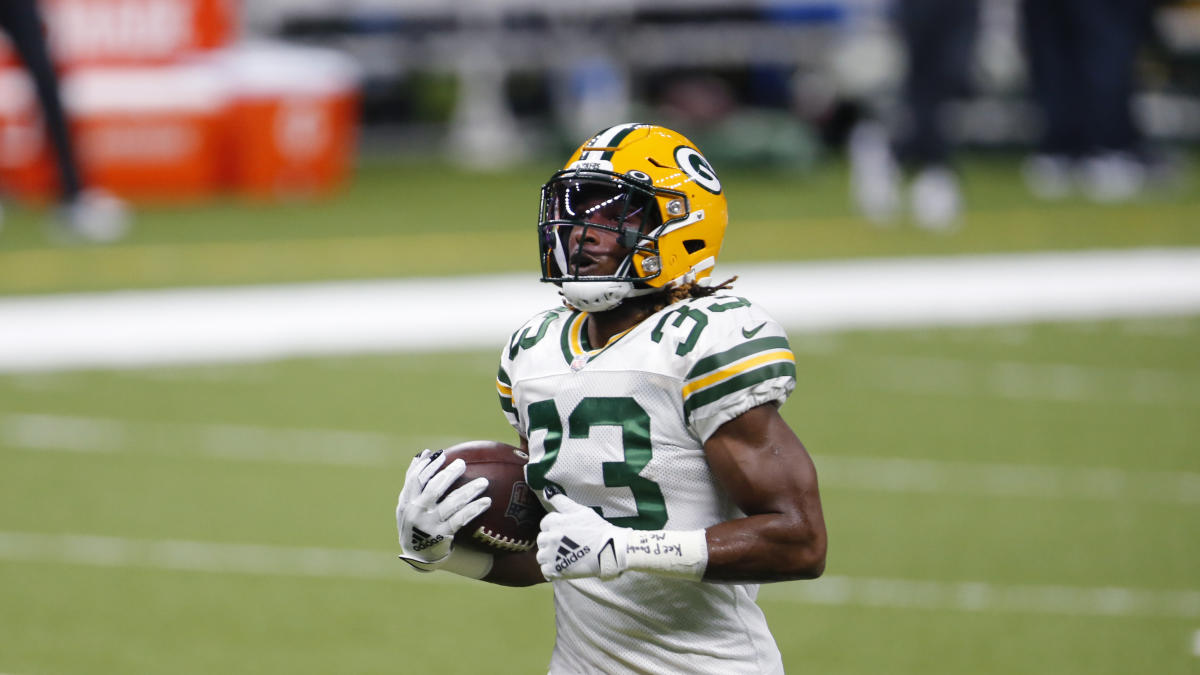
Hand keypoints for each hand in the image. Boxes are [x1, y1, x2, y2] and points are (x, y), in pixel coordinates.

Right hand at [396, 449, 490, 567]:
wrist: (418, 555)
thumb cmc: (416, 522)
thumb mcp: (408, 504)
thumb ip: (414, 482)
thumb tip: (425, 453)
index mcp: (406, 502)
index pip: (415, 479)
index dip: (428, 466)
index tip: (442, 454)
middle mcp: (416, 512)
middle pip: (434, 489)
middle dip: (449, 474)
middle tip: (462, 464)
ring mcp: (429, 524)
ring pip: (451, 504)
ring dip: (468, 491)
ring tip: (484, 482)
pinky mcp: (443, 535)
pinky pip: (461, 519)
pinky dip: (474, 509)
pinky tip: (487, 501)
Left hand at [536, 490, 628, 580]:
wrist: (608, 550)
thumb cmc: (597, 528)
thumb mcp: (580, 510)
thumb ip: (561, 500)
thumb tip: (547, 491)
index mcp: (554, 522)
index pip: (545, 523)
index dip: (555, 527)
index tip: (566, 531)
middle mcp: (550, 538)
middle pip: (541, 539)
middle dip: (551, 541)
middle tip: (566, 544)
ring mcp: (552, 555)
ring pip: (541, 556)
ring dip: (549, 556)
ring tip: (564, 556)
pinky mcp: (556, 570)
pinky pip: (545, 570)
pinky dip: (552, 569)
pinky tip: (563, 566)